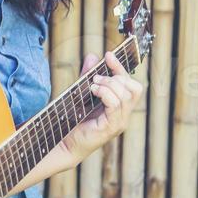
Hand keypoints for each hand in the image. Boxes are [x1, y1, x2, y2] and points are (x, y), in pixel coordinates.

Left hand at [60, 51, 142, 165]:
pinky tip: (93, 91)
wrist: (64, 142)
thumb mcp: (81, 92)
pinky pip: (115, 104)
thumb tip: (92, 56)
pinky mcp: (111, 127)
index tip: (108, 55)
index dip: (121, 68)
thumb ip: (87, 76)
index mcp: (120, 107)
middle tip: (96, 77)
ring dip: (109, 84)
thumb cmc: (73, 120)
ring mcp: (119, 122)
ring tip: (93, 85)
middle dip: (117, 76)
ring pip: (125, 95)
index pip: (131, 84)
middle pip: (134, 89)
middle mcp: (123, 115)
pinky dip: (105, 93)